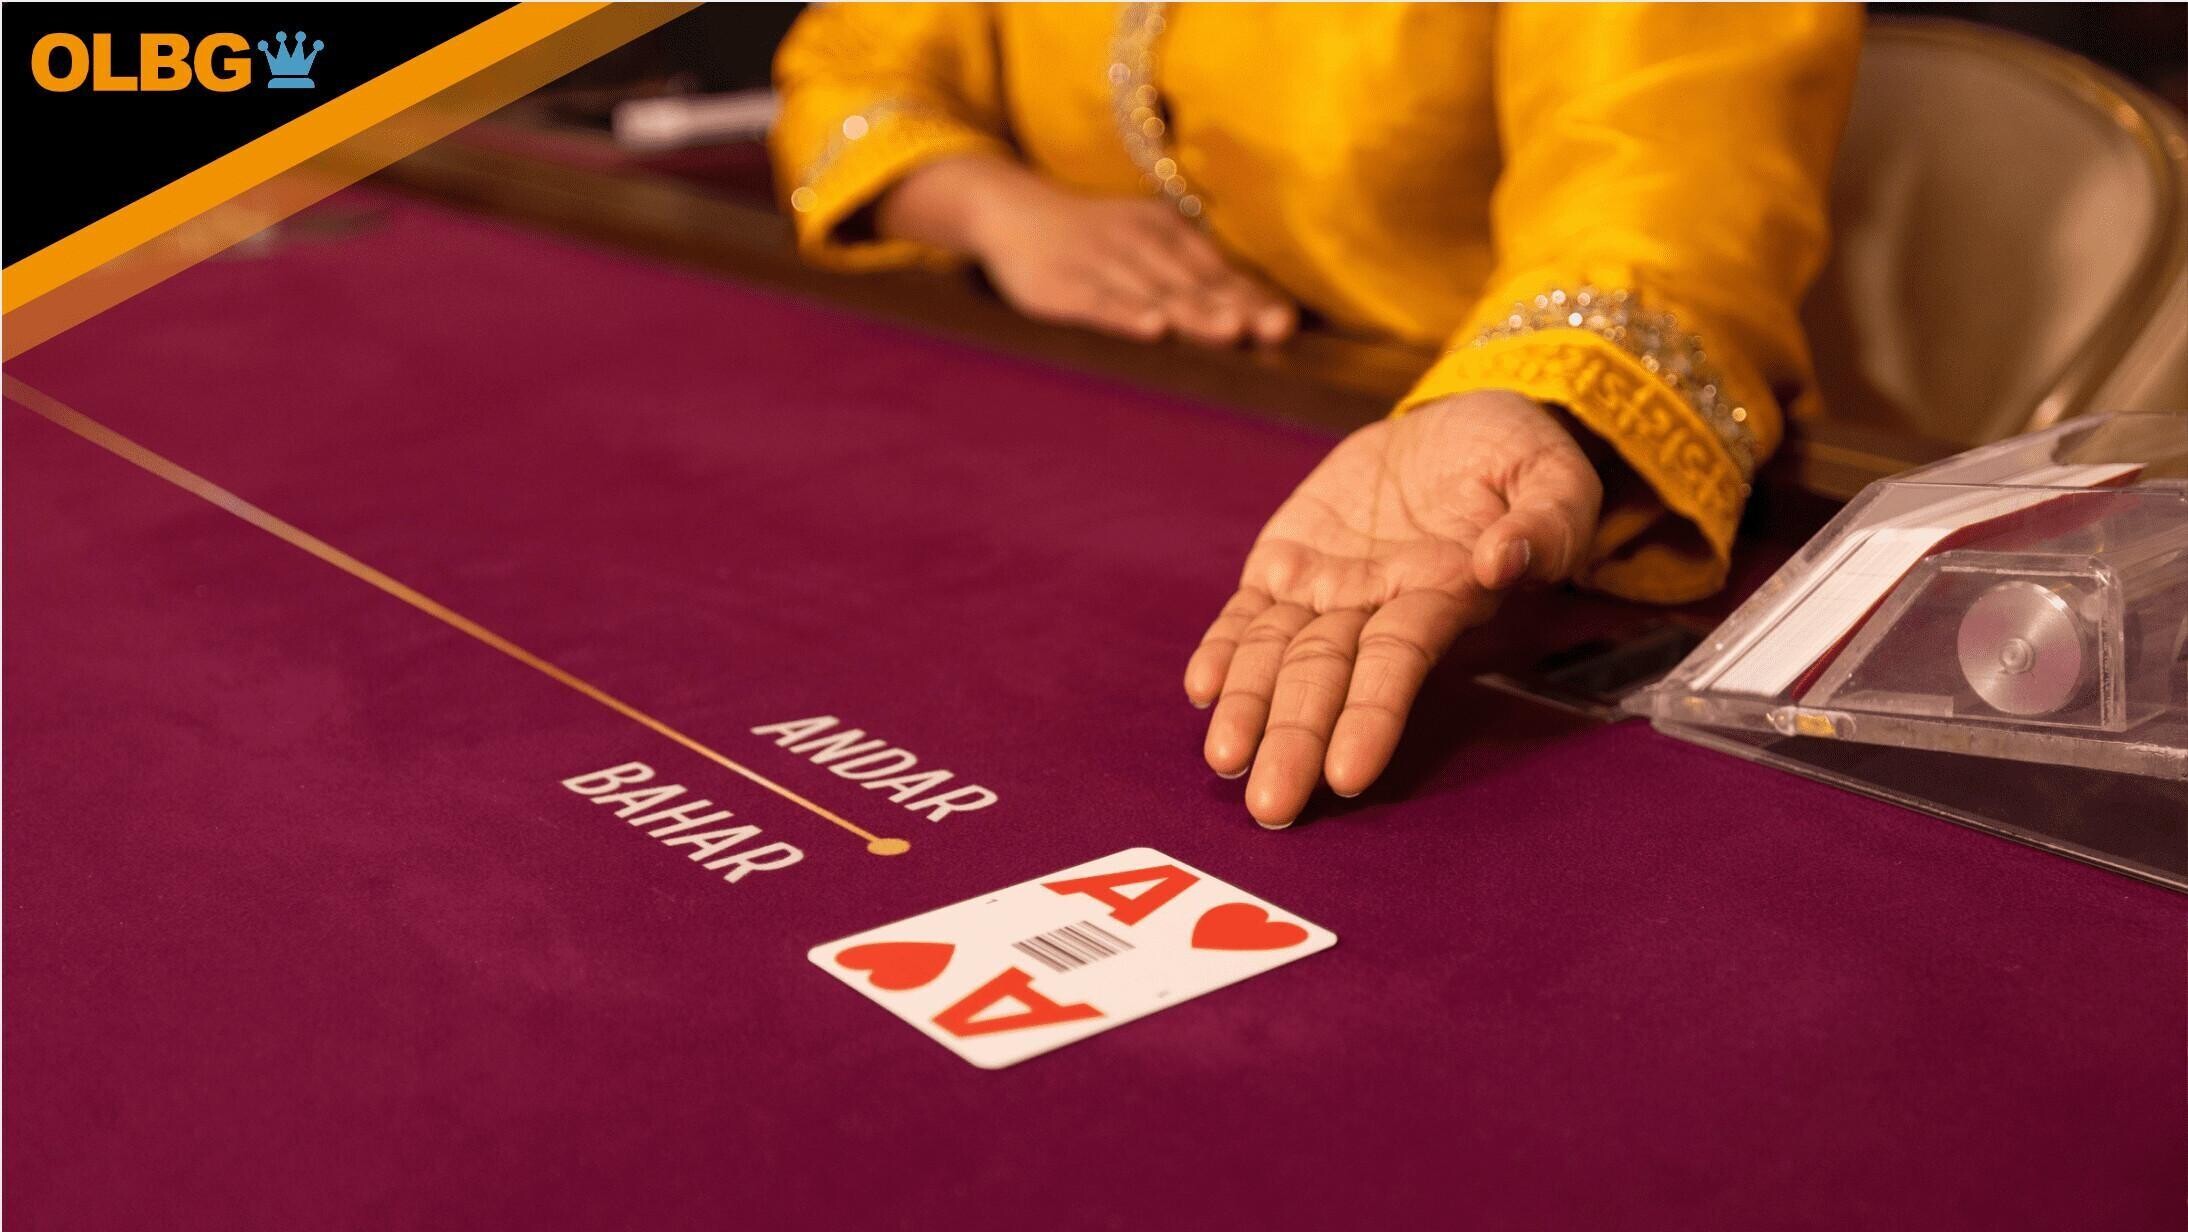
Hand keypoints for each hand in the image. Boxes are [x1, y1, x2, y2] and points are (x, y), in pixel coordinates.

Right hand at [877, 156, 1294, 346]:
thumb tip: (1253, 311)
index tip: (1286, 324)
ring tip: (1229, 333)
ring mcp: (1101, 263)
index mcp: (1167, 234)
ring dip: (1193, 313)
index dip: (1253, 298)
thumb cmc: (1091, 238)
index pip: (1218, 272)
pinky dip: (1126, 315)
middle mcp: (1141, 245)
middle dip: (1236, 308)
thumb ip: (1191, 273)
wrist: (1009, 210)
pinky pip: (1099, 302)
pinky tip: (1151, 330)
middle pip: (1195, 284)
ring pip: (1154, 293)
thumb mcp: (1144, 241)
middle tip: (1273, 331)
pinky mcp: (1063, 285)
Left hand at [1185, 391, 1603, 827]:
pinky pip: (1248, 613)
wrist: (1457, 431)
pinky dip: (1224, 649)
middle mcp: (1376, 603)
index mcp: (1444, 592)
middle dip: (1297, 740)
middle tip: (1271, 809)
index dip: (1371, 715)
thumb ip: (1543, 522)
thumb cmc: (1518, 462)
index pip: (1398, 663)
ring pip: (1278, 654)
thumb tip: (1501, 559)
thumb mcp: (1555, 478)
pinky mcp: (1286, 560)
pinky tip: (1202, 690)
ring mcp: (1326, 586)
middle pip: (1327, 676)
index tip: (1348, 775)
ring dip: (1249, 707)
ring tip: (1225, 761)